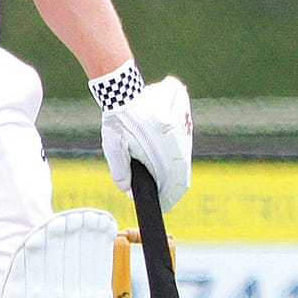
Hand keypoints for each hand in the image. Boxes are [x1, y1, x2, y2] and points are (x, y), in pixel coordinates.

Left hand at [100, 74, 191, 210]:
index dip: (169, 199)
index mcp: (164, 153)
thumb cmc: (119, 120)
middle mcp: (179, 145)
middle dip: (173, 190)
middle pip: (182, 176)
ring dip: (175, 174)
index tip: (162, 206)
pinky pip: (182, 149)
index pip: (175, 185)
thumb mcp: (113, 148)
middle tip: (164, 199)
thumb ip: (121, 173)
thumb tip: (128, 190)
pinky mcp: (184, 126)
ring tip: (164, 185)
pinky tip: (165, 164)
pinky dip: (175, 160)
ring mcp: (184, 134)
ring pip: (183, 162)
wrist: (127, 92)